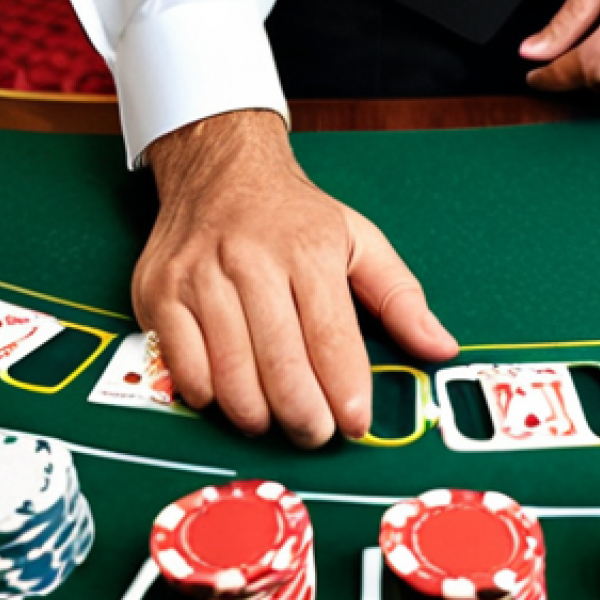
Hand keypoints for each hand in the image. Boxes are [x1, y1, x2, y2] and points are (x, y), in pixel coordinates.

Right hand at [132, 110, 457, 447]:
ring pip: (231, 375)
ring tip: (276, 416)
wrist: (219, 167)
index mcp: (308, 247)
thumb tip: (440, 346)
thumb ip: (399, 295)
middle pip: (281, 365)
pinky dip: (209, 396)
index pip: (331, 338)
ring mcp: (199, 276)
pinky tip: (229, 392)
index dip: (346, 391)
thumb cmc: (291, 213)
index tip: (356, 424)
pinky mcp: (159, 292)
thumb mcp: (357, 237)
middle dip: (305, 416)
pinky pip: (183, 369)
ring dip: (258, 414)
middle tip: (316, 431)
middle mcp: (250, 260)